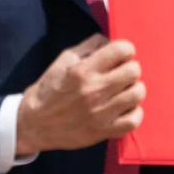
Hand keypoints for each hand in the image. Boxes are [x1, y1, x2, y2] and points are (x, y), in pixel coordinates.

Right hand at [15, 34, 144, 155]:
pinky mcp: (104, 132)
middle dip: (129, 68)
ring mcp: (101, 114)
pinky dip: (133, 113)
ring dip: (132, 89)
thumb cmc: (50, 88)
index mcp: (83, 71)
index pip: (121, 50)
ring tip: (123, 91)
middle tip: (120, 73)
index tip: (119, 55)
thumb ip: (90, 46)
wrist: (35, 124)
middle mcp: (94, 91)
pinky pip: (134, 120)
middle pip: (134, 70)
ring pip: (138, 93)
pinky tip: (123, 108)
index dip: (125, 50)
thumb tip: (111, 41)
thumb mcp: (64, 60)